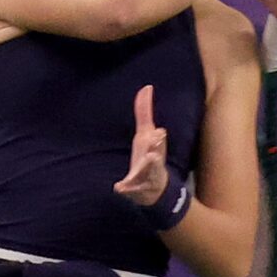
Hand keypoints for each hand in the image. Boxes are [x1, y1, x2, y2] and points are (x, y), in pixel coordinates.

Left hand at [112, 85, 171, 207]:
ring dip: (147, 169)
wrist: (156, 190)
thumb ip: (144, 112)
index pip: (158, 143)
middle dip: (155, 152)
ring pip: (147, 174)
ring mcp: (145, 177)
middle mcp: (153, 163)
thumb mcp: (146, 134)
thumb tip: (146, 87)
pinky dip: (126, 188)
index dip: (158, 139)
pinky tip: (118, 187)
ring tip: (147, 162)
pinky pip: (130, 189)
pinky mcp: (135, 189)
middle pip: (155, 158)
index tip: (159, 132)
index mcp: (154, 149)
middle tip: (154, 148)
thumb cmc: (149, 157)